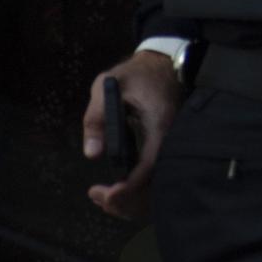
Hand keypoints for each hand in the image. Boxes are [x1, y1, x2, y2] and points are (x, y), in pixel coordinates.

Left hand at [82, 51, 181, 220]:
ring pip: (157, 180)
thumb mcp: (107, 87)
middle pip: (155, 180)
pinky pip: (155, 172)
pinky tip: (119, 186)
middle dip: (129, 197)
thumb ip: (97, 118)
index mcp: (158, 124)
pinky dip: (138, 185)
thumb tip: (92, 153)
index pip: (149, 164)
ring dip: (132, 195)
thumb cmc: (135, 73)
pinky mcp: (165, 145)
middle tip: (100, 197)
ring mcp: (170, 142)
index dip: (130, 185)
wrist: (162, 63)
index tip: (109, 193)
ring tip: (105, 196)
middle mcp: (170, 138)